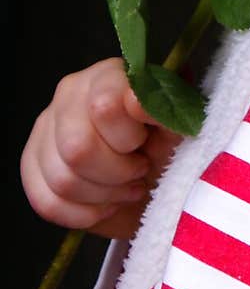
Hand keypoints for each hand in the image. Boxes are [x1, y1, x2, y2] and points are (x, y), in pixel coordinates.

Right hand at [20, 58, 182, 240]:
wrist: (155, 179)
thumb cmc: (168, 146)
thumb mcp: (178, 128)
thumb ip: (163, 110)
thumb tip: (136, 100)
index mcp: (108, 75)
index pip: (104, 106)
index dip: (129, 137)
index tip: (146, 143)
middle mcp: (70, 94)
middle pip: (77, 147)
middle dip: (117, 171)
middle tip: (139, 169)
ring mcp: (45, 128)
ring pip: (62, 179)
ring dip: (104, 195)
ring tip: (126, 187)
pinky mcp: (32, 164)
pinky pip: (46, 202)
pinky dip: (83, 214)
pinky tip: (105, 204)